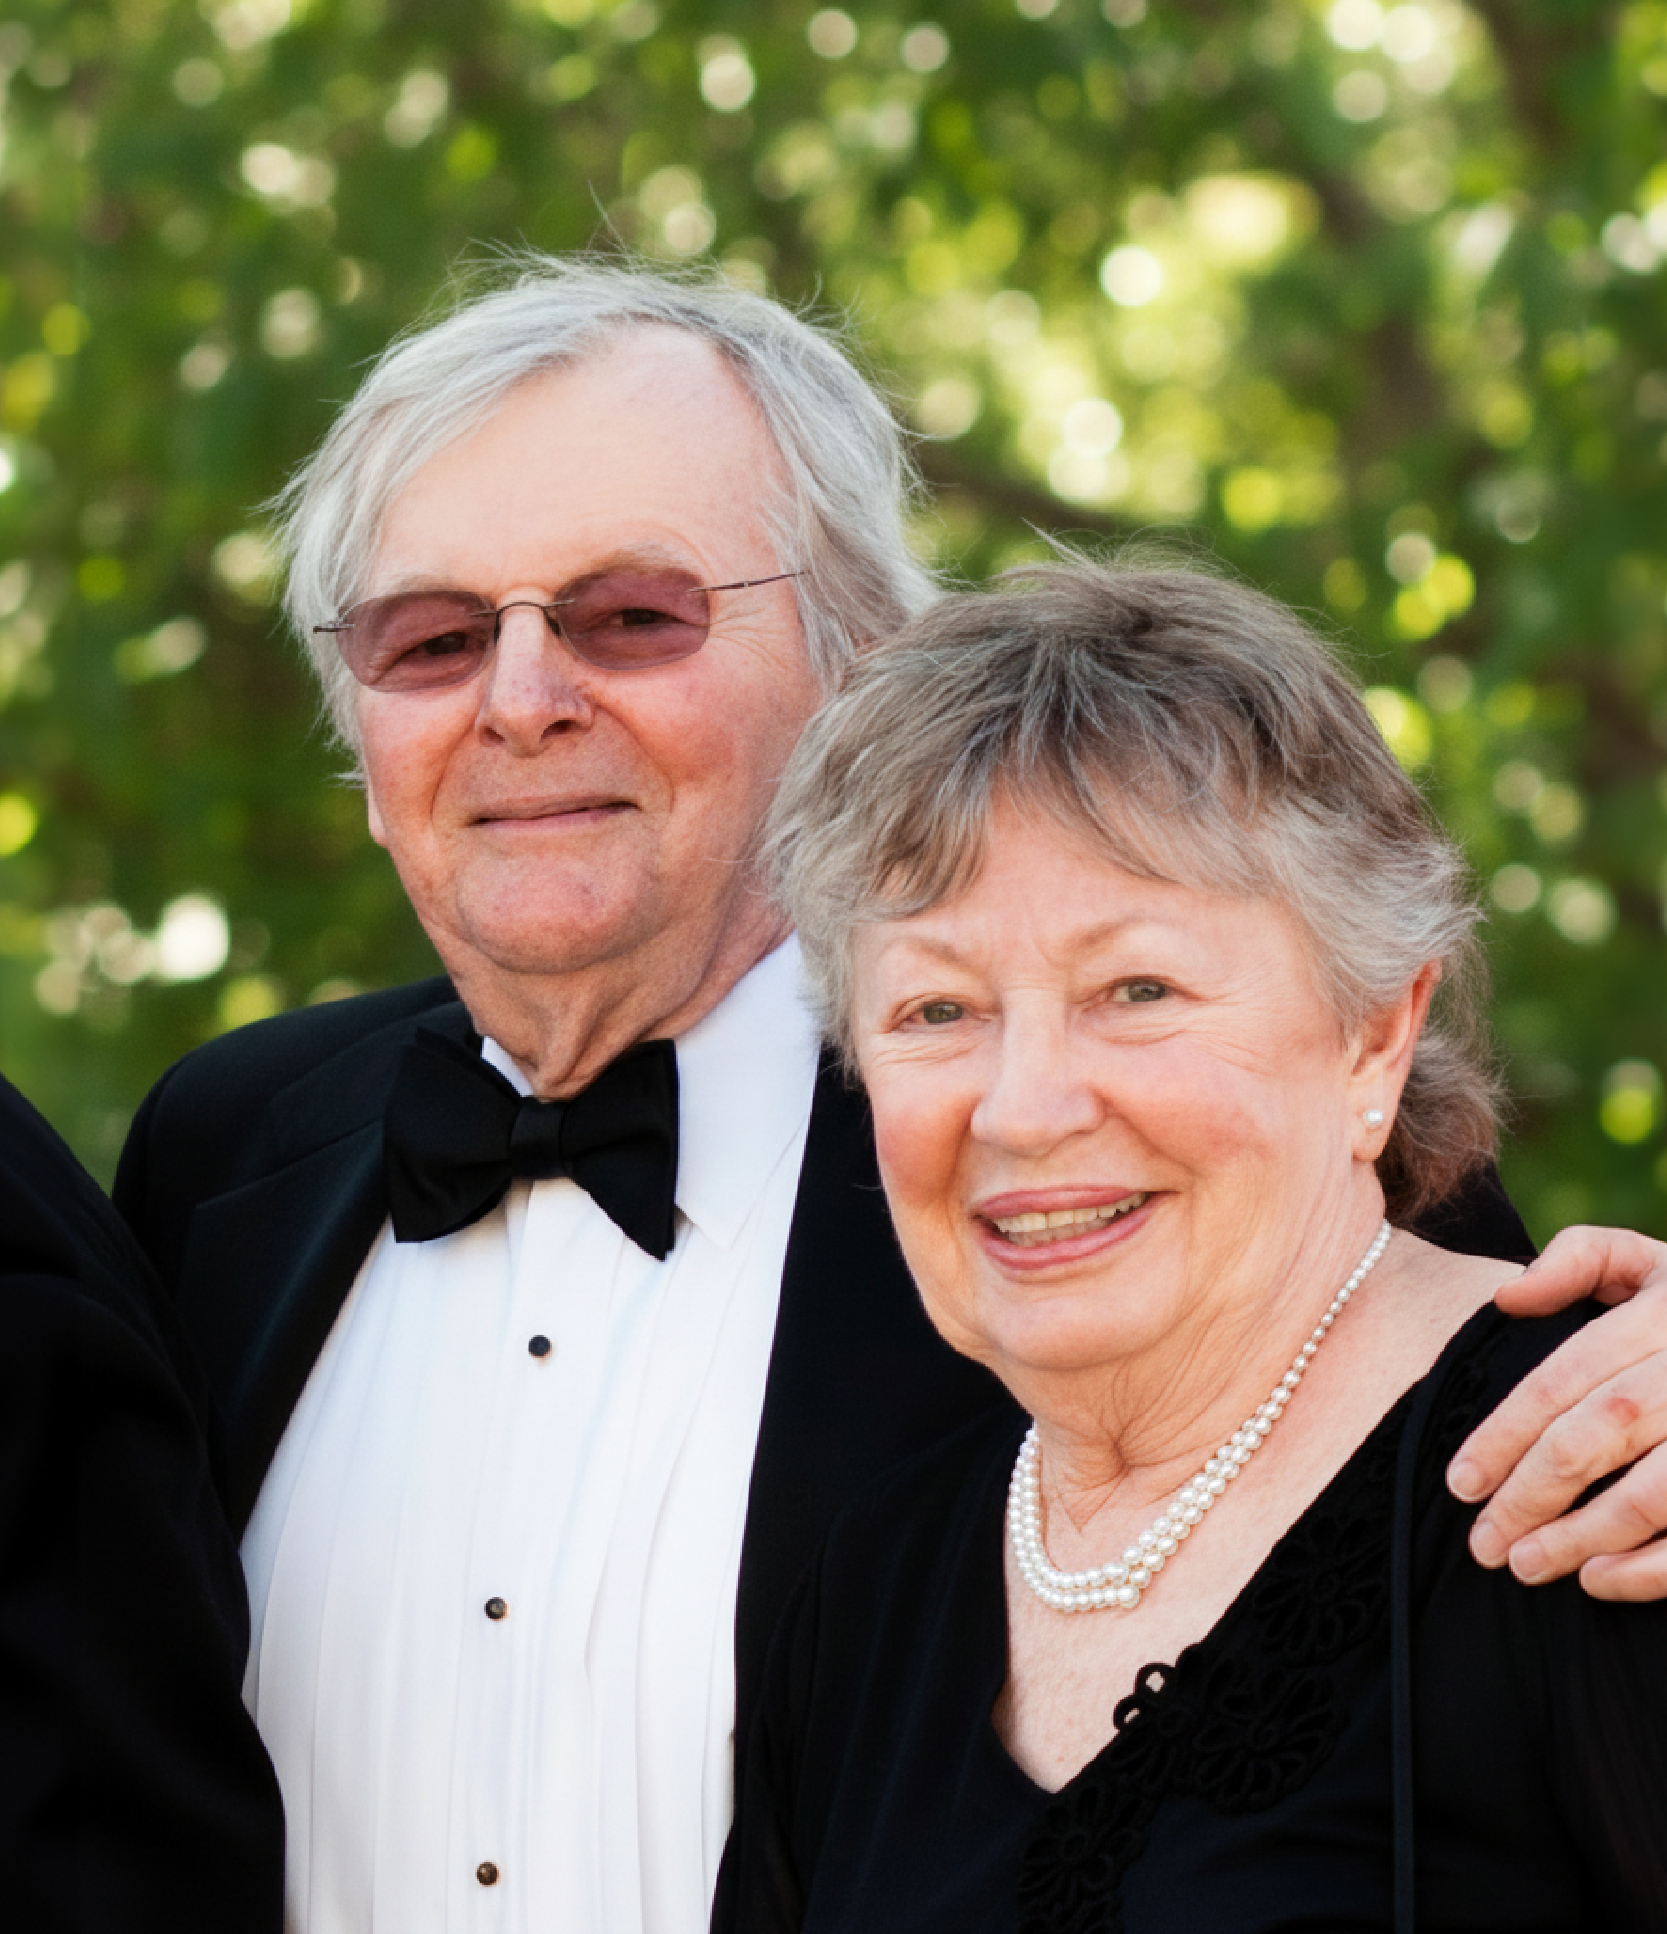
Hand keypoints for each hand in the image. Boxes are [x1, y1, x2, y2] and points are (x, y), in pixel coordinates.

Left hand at [1445, 1226, 1666, 1601]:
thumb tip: (1505, 1297)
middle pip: (1599, 1434)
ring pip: (1653, 1493)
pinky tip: (1597, 1581)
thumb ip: (1578, 1260)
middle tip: (1481, 1542)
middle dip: (1532, 1491)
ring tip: (1523, 1565)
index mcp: (1663, 1313)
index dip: (1505, 1433)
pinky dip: (1651, 1567)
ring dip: (1582, 1537)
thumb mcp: (1648, 1260)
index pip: (1566, 1378)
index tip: (1459, 1483)